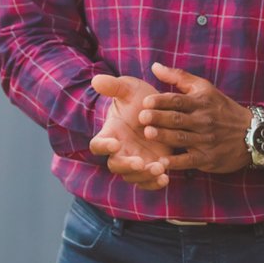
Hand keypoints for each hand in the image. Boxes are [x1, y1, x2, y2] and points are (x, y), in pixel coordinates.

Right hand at [88, 74, 171, 189]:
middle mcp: (120, 150)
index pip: (97, 145)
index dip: (103, 146)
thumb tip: (96, 79)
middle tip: (140, 162)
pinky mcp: (151, 166)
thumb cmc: (140, 98)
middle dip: (127, 166)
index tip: (114, 143)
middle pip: (115, 165)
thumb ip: (114, 86)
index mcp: (111, 134)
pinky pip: (148, 182)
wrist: (162, 109)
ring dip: (144, 175)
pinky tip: (166, 178)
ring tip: (160, 168)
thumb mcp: (129, 89)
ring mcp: (136, 160)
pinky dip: (155, 183)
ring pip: (133, 176)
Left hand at [138, 62, 250, 173]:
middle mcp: (203, 120)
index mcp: (201, 102)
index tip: (145, 102)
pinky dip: (176, 162)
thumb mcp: (204, 88)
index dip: (161, 101)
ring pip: (182, 138)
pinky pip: (190, 160)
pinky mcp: (207, 158)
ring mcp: (206, 140)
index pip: (178, 100)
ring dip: (164, 136)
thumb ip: (178, 77)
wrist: (251, 132)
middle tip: (141, 117)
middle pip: (178, 118)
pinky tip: (161, 162)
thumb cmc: (221, 108)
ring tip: (148, 134)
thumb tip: (154, 66)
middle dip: (159, 117)